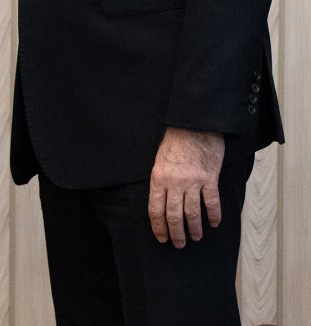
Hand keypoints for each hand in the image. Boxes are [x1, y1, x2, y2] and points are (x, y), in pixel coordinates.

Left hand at [148, 127, 224, 246]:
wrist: (194, 125)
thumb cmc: (175, 141)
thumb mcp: (160, 160)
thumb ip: (161, 181)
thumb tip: (162, 201)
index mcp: (159, 178)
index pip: (156, 209)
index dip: (159, 227)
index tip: (162, 238)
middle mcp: (175, 183)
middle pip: (174, 215)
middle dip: (176, 233)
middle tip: (179, 244)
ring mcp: (193, 181)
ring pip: (193, 213)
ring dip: (194, 229)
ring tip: (196, 237)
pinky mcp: (209, 178)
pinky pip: (212, 202)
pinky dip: (213, 215)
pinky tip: (214, 223)